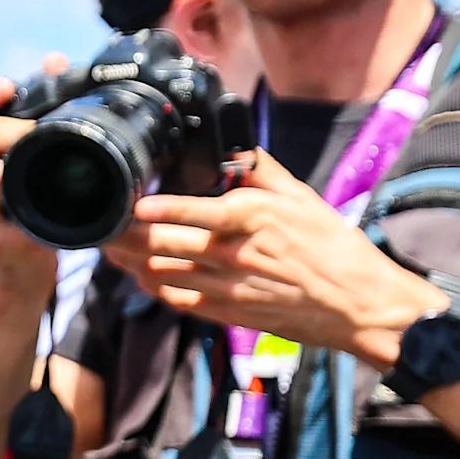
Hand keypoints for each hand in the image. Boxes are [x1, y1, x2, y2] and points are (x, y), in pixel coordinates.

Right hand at [0, 67, 64, 287]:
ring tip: (31, 156)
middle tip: (42, 128)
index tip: (5, 86)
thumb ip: (40, 107)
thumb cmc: (29, 202)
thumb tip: (55, 59)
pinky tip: (29, 196)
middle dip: (8, 128)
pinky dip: (9, 200)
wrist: (26, 266)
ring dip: (5, 164)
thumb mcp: (30, 153)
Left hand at [104, 149, 438, 368]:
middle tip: (101, 223)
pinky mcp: (228, 313)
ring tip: (109, 247)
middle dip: (123, 236)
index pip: (192, 213)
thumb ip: (260, 170)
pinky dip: (153, 287)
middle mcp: (233, 255)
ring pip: (160, 275)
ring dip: (129, 261)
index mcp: (251, 219)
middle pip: (161, 246)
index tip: (131, 203)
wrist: (358, 305)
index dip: (155, 210)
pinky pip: (177, 301)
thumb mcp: (301, 197)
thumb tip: (234, 145)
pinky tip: (140, 275)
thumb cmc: (333, 247)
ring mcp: (227, 288)